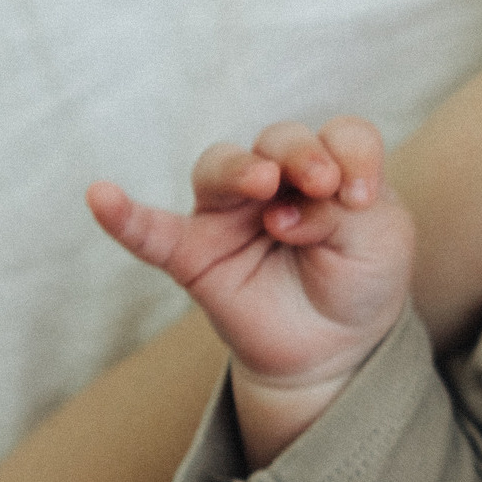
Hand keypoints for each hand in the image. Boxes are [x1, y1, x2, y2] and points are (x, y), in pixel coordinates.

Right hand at [87, 118, 414, 465]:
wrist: (334, 346)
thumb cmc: (360, 277)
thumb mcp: (380, 241)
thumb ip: (346, 213)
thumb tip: (286, 209)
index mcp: (332, 165)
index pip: (342, 134)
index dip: (355, 155)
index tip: (365, 196)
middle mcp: (279, 177)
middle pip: (280, 139)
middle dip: (301, 154)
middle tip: (321, 184)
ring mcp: (233, 212)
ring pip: (221, 167)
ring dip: (241, 169)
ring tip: (263, 182)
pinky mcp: (195, 253)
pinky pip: (151, 232)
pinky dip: (125, 215)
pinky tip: (101, 196)